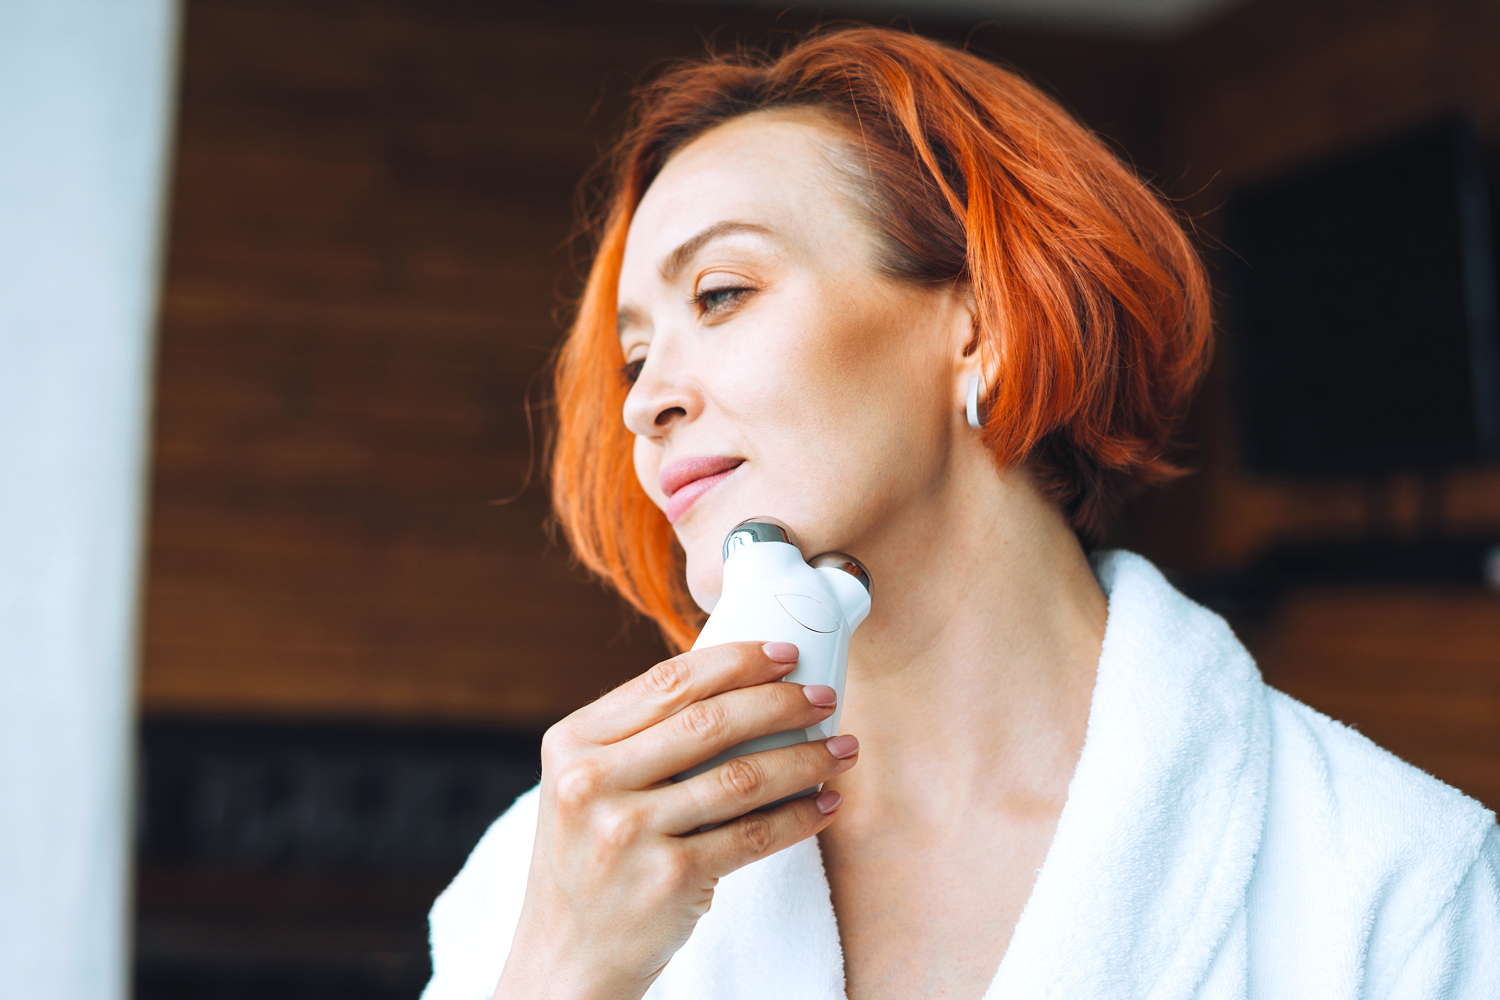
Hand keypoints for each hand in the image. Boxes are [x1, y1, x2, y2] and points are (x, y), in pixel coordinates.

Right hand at [494, 640, 859, 999]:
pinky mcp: (670, 879)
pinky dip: (800, 816)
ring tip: (842, 749)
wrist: (567, 953)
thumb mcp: (585, 784)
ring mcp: (629, 833)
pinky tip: (826, 804)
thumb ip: (638, 735)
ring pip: (742, 777)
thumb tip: (739, 683)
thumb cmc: (590, 855)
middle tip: (825, 698)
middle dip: (781, 704)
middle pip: (710, 723)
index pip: (667, 682)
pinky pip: (755, 836)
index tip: (784, 654)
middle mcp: (593, 783)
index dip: (736, 661)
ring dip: (806, 758)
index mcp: (572, 743)